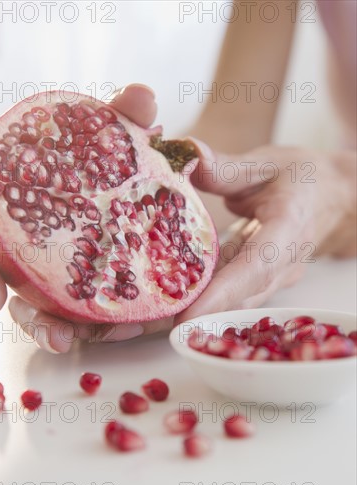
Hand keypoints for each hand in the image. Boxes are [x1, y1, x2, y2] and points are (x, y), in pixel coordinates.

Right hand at [0, 84, 162, 352]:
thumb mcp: (121, 144)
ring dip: (32, 321)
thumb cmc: (117, 168)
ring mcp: (46, 266)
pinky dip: (66, 329)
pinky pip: (62, 316)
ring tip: (56, 338)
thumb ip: (125, 121)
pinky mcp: (72, 293)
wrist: (143, 198)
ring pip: (24, 298)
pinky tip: (76, 340)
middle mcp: (26, 233)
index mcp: (24, 192)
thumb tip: (143, 97)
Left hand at [175, 143, 355, 321]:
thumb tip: (186, 156)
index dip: (222, 294)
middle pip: (241, 298)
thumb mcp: (266, 164)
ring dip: (200, 312)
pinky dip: (206, 300)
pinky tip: (174, 298)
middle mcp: (283, 264)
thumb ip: (225, 166)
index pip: (255, 267)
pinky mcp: (264, 281)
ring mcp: (275, 278)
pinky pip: (234, 296)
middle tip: (156, 322)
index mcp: (287, 230)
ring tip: (158, 317)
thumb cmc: (303, 179)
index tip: (187, 315)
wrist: (335, 198)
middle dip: (199, 314)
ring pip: (237, 303)